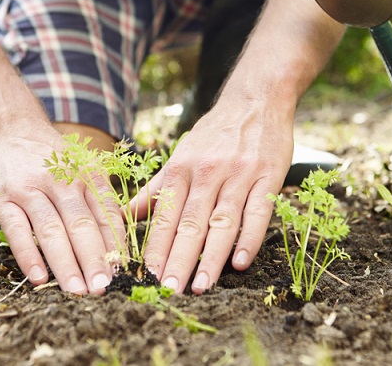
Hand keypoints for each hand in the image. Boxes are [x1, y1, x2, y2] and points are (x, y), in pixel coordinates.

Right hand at [0, 120, 123, 293]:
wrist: (10, 129)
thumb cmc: (53, 157)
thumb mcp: (83, 167)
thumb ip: (99, 199)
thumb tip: (119, 243)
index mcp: (86, 174)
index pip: (105, 213)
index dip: (115, 244)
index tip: (123, 272)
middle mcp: (61, 181)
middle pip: (81, 224)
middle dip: (94, 259)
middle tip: (103, 287)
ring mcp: (30, 189)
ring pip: (51, 230)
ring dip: (65, 263)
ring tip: (77, 290)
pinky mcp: (3, 199)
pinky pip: (16, 230)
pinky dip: (28, 255)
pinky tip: (39, 278)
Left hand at [135, 97, 293, 293]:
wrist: (255, 100)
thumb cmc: (214, 134)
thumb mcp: (180, 156)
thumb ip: (156, 189)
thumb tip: (123, 216)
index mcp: (181, 169)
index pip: (165, 216)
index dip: (156, 248)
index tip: (145, 278)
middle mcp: (207, 173)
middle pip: (190, 223)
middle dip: (178, 260)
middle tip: (168, 291)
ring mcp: (239, 175)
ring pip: (222, 221)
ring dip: (211, 257)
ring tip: (201, 287)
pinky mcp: (268, 176)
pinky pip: (258, 211)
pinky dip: (249, 238)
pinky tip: (241, 262)